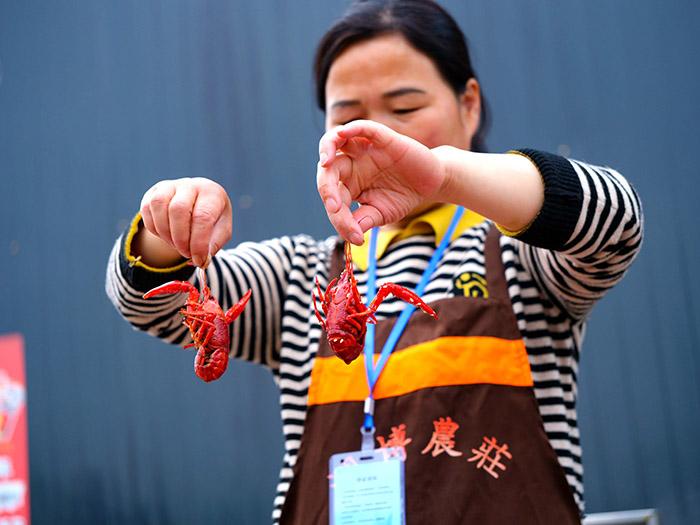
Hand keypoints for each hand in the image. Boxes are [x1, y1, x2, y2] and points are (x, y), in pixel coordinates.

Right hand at [139, 177, 231, 267]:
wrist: (198, 204)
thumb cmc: (213, 219)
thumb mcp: (221, 232)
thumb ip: (213, 246)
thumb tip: (200, 260)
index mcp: (211, 193)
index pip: (203, 216)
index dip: (199, 242)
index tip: (199, 259)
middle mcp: (190, 185)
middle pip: (178, 210)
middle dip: (180, 239)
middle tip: (186, 253)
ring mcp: (170, 186)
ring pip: (159, 207)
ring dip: (166, 234)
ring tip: (177, 245)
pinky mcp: (154, 192)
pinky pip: (146, 210)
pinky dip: (154, 229)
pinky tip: (167, 236)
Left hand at [317, 120, 446, 243]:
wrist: (430, 184)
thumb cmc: (402, 197)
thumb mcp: (381, 214)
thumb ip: (364, 221)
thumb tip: (351, 236)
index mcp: (347, 183)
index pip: (333, 197)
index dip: (339, 218)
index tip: (354, 237)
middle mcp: (351, 164)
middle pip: (328, 170)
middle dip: (326, 189)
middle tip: (335, 208)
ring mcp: (364, 149)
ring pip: (335, 140)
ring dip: (326, 148)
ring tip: (325, 163)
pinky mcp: (381, 138)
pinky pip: (362, 128)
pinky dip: (352, 128)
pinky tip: (343, 134)